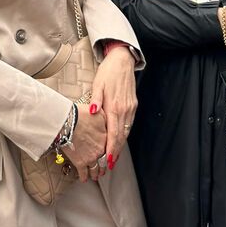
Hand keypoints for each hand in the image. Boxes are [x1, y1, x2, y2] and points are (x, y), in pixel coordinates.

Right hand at [63, 105, 106, 183]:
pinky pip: (83, 173)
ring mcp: (91, 157)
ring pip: (95, 168)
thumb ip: (105, 119)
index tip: (110, 156)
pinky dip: (84, 177)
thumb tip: (108, 120)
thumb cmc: (81, 114)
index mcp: (106, 137)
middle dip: (104, 166)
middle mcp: (101, 149)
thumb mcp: (99, 112)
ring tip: (95, 176)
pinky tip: (84, 179)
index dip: (110, 153)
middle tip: (103, 170)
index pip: (111, 147)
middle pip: (104, 160)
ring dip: (96, 173)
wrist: (68, 121)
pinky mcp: (80, 162)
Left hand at [88, 46, 136, 171]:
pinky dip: (124, 135)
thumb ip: (95, 99)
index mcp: (115, 106)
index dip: (111, 149)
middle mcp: (125, 109)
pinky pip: (129, 124)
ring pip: (126, 132)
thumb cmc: (108, 72)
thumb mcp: (98, 83)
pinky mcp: (133, 106)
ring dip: (120, 145)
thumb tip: (92, 111)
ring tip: (114, 157)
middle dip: (116, 152)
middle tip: (110, 165)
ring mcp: (131, 108)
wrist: (122, 60)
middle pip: (121, 136)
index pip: (113, 133)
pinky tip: (120, 140)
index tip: (108, 161)